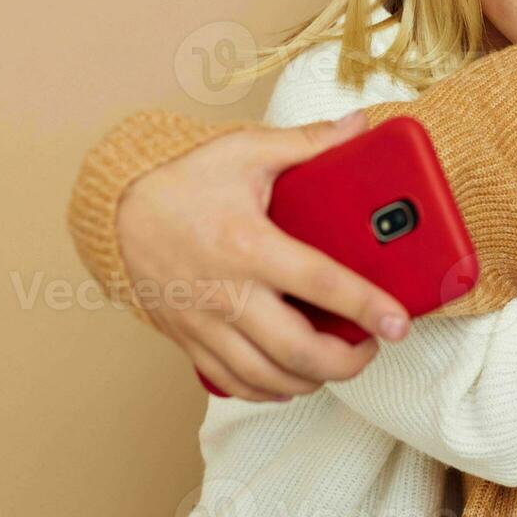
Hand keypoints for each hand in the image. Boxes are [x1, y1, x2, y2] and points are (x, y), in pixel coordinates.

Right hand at [115, 111, 411, 401]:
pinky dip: (269, 391)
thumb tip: (359, 125)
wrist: (117, 210)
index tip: (399, 321)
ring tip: (340, 362)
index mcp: (248, 244)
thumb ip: (307, 142)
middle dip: (346, 361)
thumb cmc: (185, 180)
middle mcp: (227, 292)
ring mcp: (205, 323)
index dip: (366, 306)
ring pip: (267, 377)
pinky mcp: (189, 340)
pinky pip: (232, 383)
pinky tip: (293, 379)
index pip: (320, 283)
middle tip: (373, 346)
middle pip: (296, 350)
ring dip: (313, 379)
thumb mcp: (246, 151)